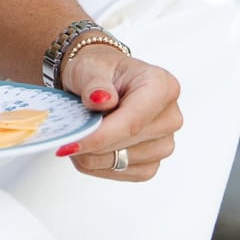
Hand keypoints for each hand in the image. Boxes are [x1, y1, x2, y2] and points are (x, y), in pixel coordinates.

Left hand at [56, 45, 181, 183]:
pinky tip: (90, 145)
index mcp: (162, 86)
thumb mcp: (89, 66)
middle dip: (92, 140)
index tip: (70, 144)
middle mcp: (169, 117)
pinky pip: (119, 173)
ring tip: (81, 130)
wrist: (99, 84)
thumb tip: (101, 99)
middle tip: (71, 126)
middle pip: (125, 143)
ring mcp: (164, 143)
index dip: (99, 135)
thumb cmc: (98, 71)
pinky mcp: (151, 164)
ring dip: (91, 153)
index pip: (132, 121)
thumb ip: (95, 82)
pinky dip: (96, 163)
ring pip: (119, 162)